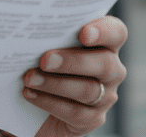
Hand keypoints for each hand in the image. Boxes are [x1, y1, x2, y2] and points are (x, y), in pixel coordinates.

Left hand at [19, 15, 127, 136]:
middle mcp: (112, 70)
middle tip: (44, 60)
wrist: (39, 107)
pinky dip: (49, 102)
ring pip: (88, 90)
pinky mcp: (93, 118)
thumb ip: (51, 36)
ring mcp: (105, 96)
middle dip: (72, 61)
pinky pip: (75, 112)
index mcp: (105, 44)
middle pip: (104, 64)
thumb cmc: (46, 64)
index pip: (116, 33)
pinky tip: (30, 94)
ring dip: (55, 84)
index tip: (83, 33)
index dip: (103, 31)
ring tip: (30, 78)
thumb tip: (29, 26)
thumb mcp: (50, 46)